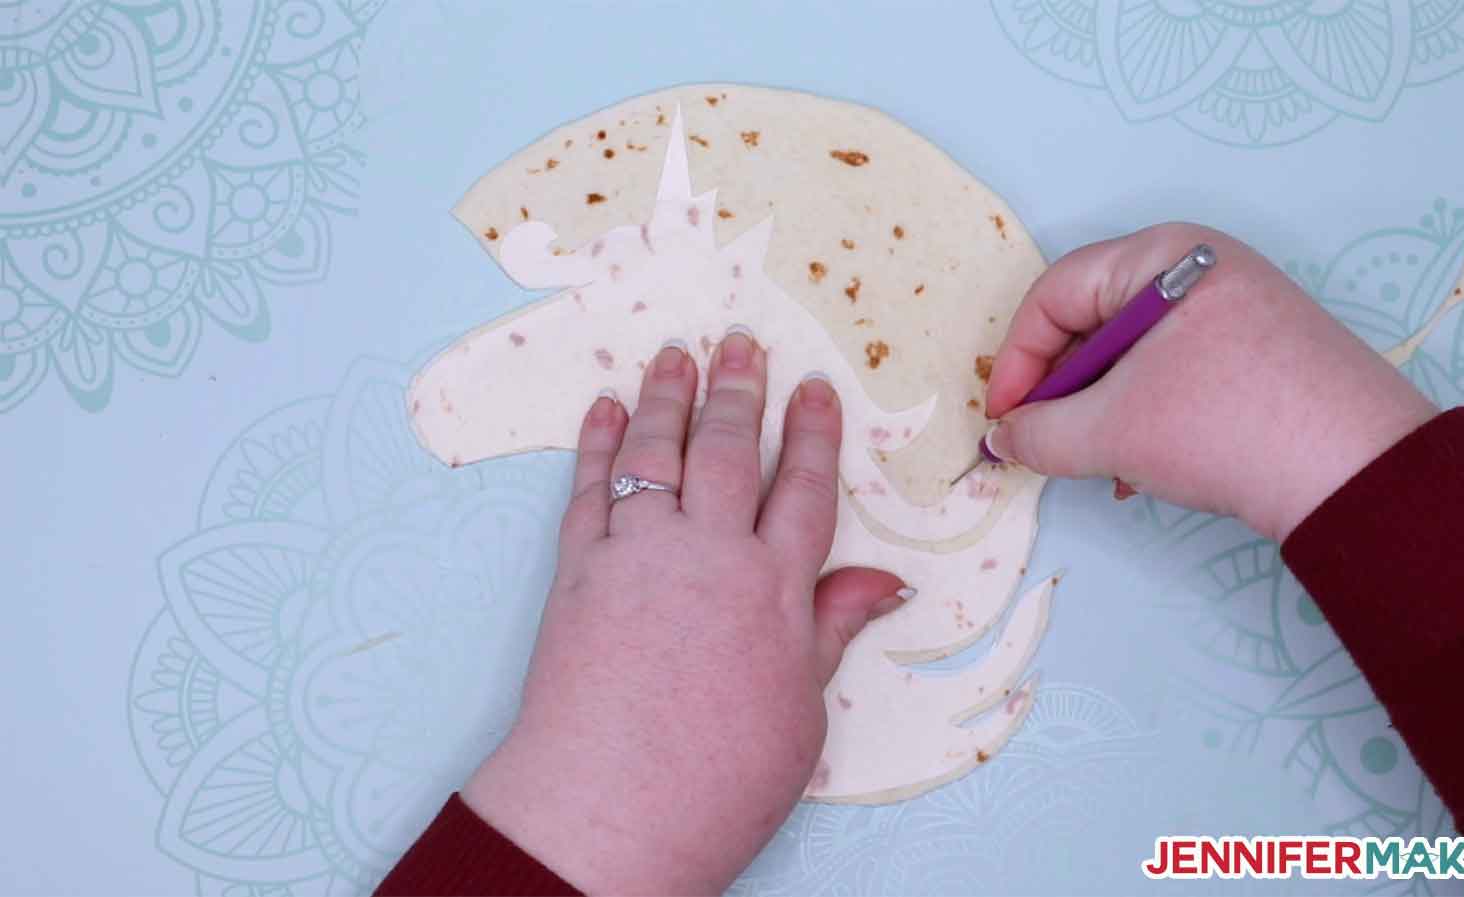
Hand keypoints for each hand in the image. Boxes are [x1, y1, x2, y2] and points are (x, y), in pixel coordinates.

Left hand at [462, 330, 906, 894]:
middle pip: (726, 451)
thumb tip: (883, 580)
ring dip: (668, 397)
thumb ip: (830, 630)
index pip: (801, 489)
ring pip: (656, 454)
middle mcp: (706, 556)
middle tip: (742, 341)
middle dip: (739, 391)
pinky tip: (606, 409)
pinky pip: (590, 490)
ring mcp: (635, 558)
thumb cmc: (716, 780)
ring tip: (676, 353)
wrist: (605, 815)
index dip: (811, 434)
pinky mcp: (577, 574)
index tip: (813, 389)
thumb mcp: (801, 713)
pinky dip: (598, 444)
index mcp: (773, 590)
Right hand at [985, 223, 1436, 541]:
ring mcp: (1235, 308)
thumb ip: (1040, 433)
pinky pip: (1174, 372)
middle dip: (1062, 391)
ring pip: (1133, 354)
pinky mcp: (1257, 353)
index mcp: (1164, 254)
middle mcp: (1199, 267)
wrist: (1359, 474)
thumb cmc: (1226, 426)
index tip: (1003, 420)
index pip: (1056, 293)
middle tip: (1043, 443)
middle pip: (1094, 320)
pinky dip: (1144, 415)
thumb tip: (1003, 440)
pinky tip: (1141, 469)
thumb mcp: (1112, 430)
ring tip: (1098, 464)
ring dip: (1101, 412)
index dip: (1017, 360)